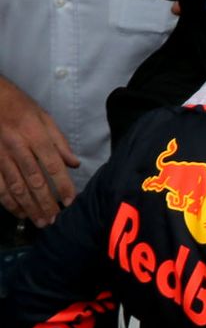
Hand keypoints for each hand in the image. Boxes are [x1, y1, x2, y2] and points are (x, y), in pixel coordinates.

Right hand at [0, 75, 79, 224]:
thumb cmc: (19, 105)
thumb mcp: (43, 117)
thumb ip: (59, 142)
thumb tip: (75, 164)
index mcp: (35, 135)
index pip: (53, 165)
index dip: (63, 185)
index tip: (70, 202)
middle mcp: (17, 147)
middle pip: (34, 180)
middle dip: (45, 202)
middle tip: (54, 220)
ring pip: (15, 186)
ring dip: (28, 206)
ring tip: (39, 221)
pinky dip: (7, 201)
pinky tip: (18, 212)